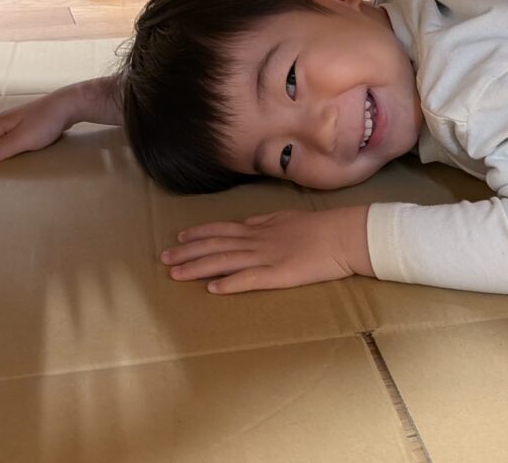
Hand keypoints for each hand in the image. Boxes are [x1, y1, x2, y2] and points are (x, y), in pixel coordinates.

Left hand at [160, 206, 371, 293]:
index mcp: (261, 227)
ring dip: (198, 268)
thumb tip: (248, 222)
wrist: (344, 235)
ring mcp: (267, 257)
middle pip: (216, 245)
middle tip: (163, 259)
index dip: (199, 234)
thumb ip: (266, 221)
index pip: (222, 229)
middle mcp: (258, 240)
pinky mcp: (279, 274)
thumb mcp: (288, 217)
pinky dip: (229, 283)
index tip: (179, 238)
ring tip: (176, 274)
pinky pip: (249, 279)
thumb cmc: (321, 226)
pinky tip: (212, 288)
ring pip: (225, 261)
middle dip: (187, 252)